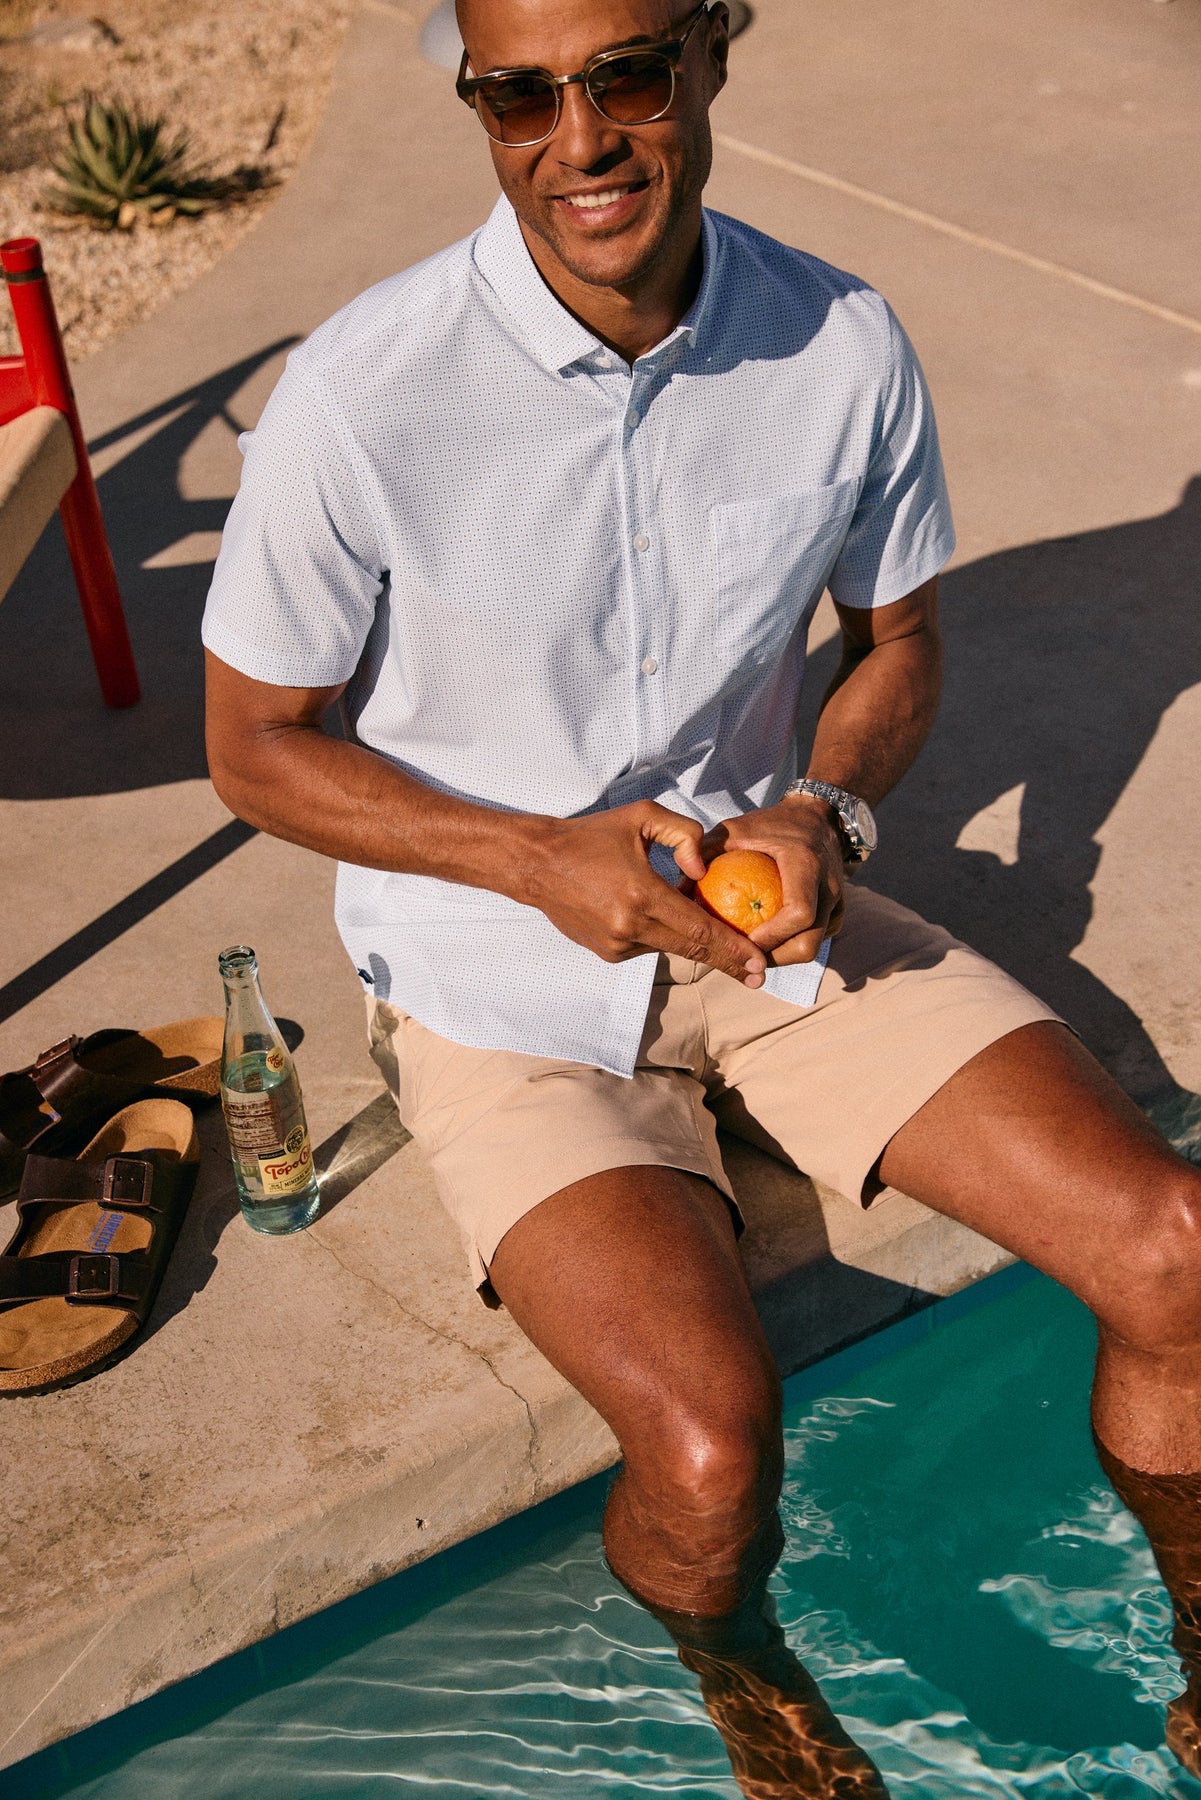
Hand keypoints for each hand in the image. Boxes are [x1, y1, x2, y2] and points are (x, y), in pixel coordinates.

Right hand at [521, 802, 768, 986]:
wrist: (538, 864)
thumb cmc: (592, 835)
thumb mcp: (641, 816)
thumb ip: (684, 834)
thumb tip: (703, 872)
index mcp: (641, 894)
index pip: (699, 929)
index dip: (733, 948)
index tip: (759, 963)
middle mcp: (630, 927)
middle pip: (692, 950)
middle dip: (728, 962)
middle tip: (758, 976)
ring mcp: (618, 945)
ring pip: (669, 946)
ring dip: (688, 939)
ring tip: (702, 929)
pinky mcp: (608, 953)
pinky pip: (647, 945)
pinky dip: (658, 933)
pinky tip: (649, 914)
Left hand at [699, 796, 845, 964]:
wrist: (819, 818)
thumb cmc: (770, 824)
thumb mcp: (735, 828)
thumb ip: (705, 852)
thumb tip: (678, 888)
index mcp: (806, 865)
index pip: (798, 914)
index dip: (771, 937)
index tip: (742, 941)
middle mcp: (829, 886)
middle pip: (808, 943)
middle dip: (774, 958)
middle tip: (742, 956)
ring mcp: (838, 901)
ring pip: (814, 947)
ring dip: (782, 956)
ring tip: (750, 952)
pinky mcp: (838, 910)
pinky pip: (817, 939)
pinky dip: (793, 946)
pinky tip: (766, 943)